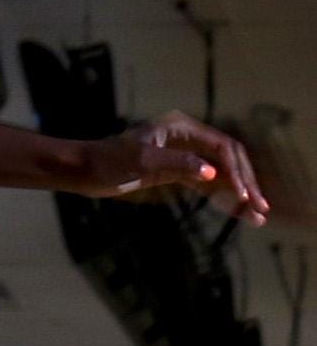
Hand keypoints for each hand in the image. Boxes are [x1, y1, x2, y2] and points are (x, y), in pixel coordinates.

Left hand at [77, 109, 269, 224]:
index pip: (221, 147)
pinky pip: (206, 185)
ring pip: (219, 174)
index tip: (244, 194)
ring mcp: (182, 156)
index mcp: (181, 128)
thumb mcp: (142, 161)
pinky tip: (237, 212)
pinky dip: (222, 198)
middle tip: (261, 208)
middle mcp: (186, 139)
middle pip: (227, 160)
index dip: (236, 171)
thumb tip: (212, 174)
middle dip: (245, 183)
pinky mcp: (175, 172)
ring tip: (258, 217)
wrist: (83, 170)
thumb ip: (177, 164)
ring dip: (238, 194)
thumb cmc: (108, 161)